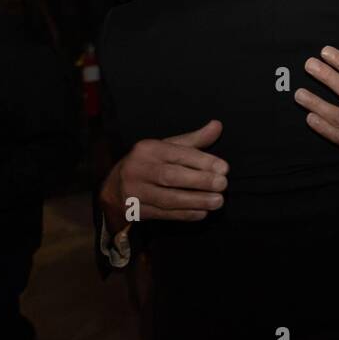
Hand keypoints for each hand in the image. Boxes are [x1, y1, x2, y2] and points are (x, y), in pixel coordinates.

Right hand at [100, 120, 227, 233]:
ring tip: (218, 201)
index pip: (177, 154)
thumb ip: (194, 140)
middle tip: (222, 185)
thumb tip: (218, 125)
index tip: (224, 168)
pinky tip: (202, 213)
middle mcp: (138, 169)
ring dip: (195, 200)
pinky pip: (163, 213)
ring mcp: (134, 191)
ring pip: (168, 198)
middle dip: (200, 181)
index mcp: (148, 149)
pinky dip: (184, 214)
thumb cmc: (150, 163)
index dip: (202, 161)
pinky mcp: (136, 210)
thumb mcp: (167, 147)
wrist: (114, 187)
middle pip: (171, 176)